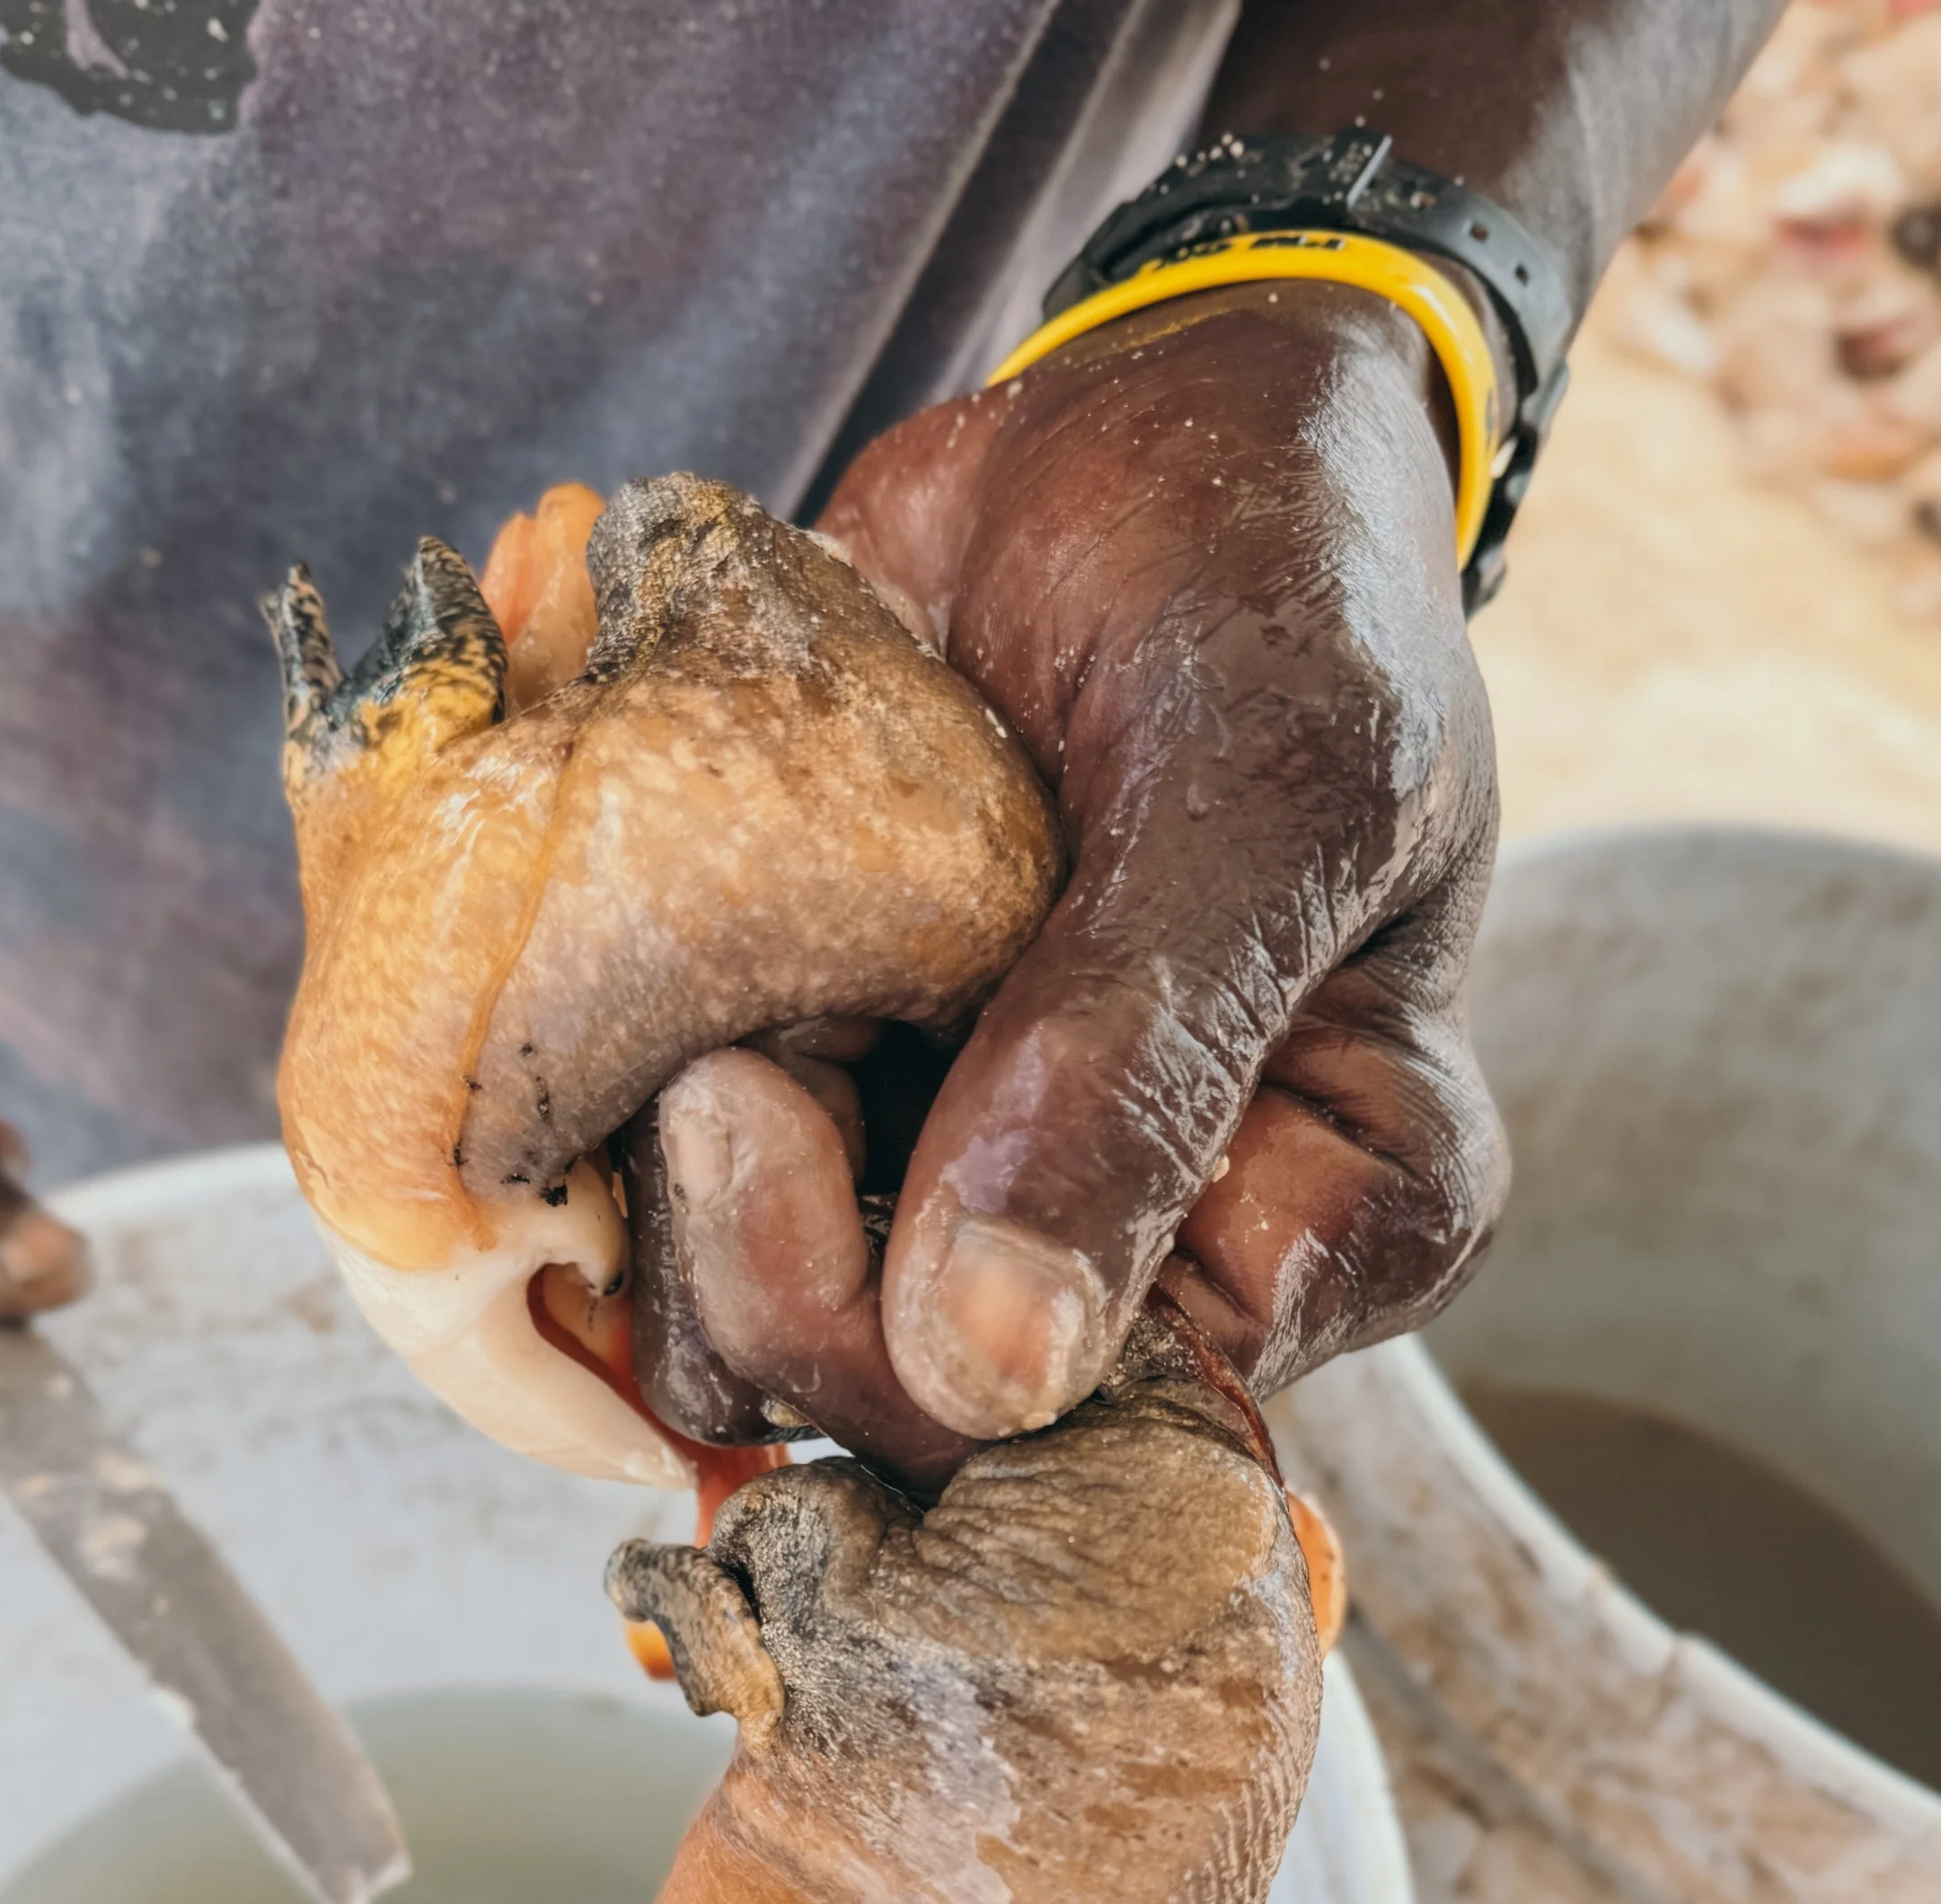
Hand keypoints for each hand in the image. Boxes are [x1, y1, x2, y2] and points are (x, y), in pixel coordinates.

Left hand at [634, 279, 1507, 1475]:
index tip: (796, 1108)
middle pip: (914, 1419)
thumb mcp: (1262, 782)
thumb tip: (997, 1366)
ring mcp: (970, 1195)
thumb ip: (1142, 1062)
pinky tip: (644, 986)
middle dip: (776, 1259)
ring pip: (758, 1342)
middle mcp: (1150, 1257)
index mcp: (1327, 1227)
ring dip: (684, 1181)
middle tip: (731, 1061)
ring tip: (722, 989)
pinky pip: (674, 1221)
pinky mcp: (833, 1118)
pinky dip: (613, 1119)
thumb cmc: (1269, 580)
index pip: (1116, 1435)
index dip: (926, 1344)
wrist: (1148, 433)